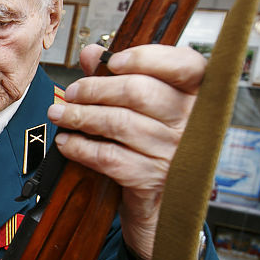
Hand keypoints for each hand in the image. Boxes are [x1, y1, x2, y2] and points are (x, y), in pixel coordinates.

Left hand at [47, 44, 203, 259]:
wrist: (163, 206)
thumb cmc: (152, 146)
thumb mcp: (143, 110)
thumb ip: (119, 77)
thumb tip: (93, 53)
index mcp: (198, 97)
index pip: (186, 64)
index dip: (146, 57)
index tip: (113, 62)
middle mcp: (193, 123)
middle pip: (139, 92)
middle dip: (95, 89)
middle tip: (72, 92)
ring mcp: (174, 153)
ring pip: (118, 123)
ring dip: (80, 116)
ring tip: (60, 114)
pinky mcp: (151, 179)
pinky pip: (108, 156)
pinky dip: (80, 147)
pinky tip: (66, 142)